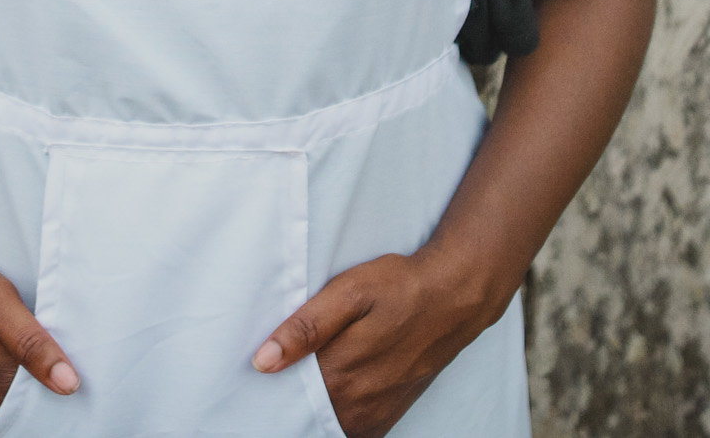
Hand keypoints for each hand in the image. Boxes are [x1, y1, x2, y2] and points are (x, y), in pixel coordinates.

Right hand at [0, 247, 78, 433]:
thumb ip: (31, 342)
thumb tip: (68, 383)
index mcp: (0, 377)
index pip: (54, 404)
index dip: (71, 388)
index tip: (82, 374)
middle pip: (36, 414)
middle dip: (54, 398)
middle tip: (64, 369)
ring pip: (16, 419)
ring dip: (32, 402)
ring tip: (42, 372)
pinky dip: (12, 407)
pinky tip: (19, 382)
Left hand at [253, 249, 505, 437]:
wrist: (455, 296)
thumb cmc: (399, 287)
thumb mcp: (349, 291)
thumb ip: (305, 327)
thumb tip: (263, 361)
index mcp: (340, 373)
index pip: (287, 399)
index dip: (268, 391)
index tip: (254, 380)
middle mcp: (357, 403)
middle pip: (306, 415)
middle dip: (288, 401)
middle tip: (273, 380)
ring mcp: (375, 414)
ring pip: (329, 426)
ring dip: (312, 412)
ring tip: (300, 383)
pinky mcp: (389, 415)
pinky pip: (352, 431)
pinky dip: (336, 419)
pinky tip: (330, 395)